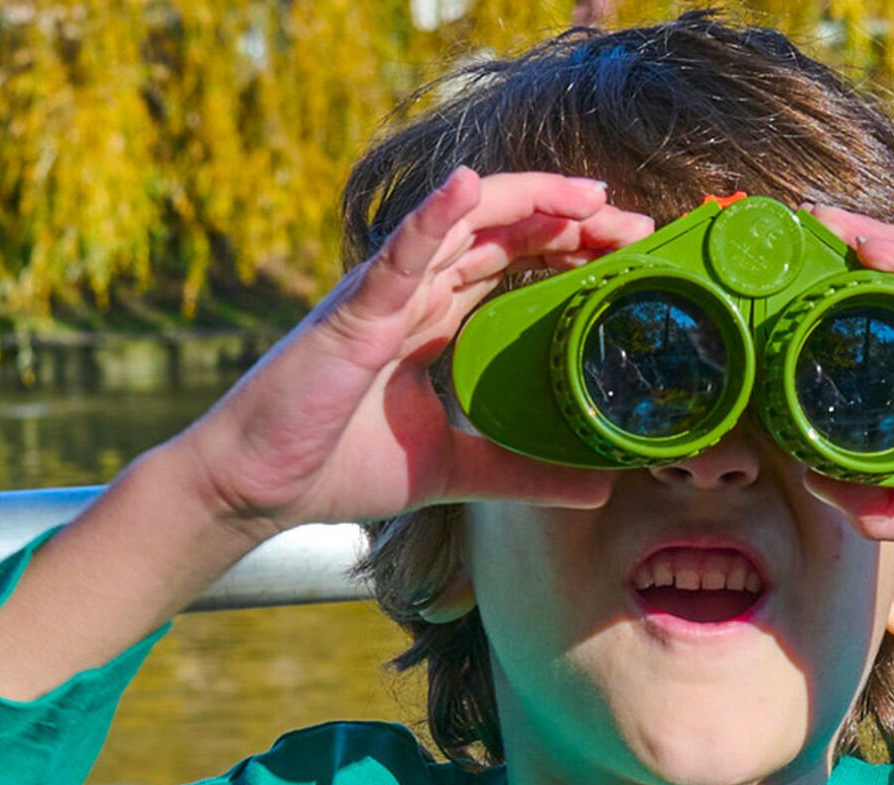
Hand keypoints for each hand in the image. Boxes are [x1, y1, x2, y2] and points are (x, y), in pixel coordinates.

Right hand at [183, 168, 656, 535]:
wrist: (257, 488)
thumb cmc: (336, 465)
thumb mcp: (452, 473)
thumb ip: (521, 474)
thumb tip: (599, 486)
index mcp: (435, 320)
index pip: (514, 263)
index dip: (570, 248)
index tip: (630, 253)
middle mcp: (414, 293)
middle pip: (502, 233)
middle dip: (569, 221)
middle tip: (636, 225)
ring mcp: (384, 295)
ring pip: (462, 225)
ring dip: (525, 202)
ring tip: (587, 196)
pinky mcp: (353, 313)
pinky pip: (397, 255)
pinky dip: (431, 218)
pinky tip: (467, 187)